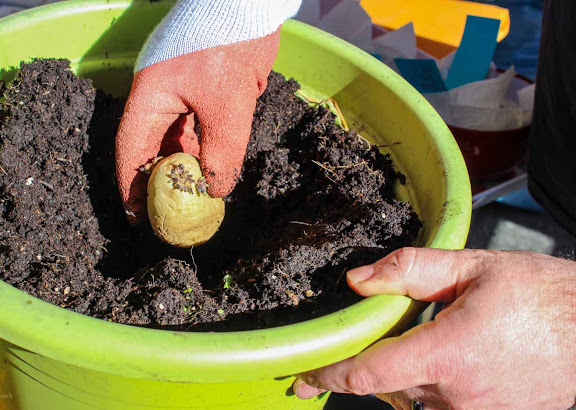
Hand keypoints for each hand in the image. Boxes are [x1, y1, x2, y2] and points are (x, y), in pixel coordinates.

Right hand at [116, 30, 279, 222]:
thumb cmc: (228, 47)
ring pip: (178, 141)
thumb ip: (221, 152)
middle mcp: (162, 99)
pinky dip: (204, 153)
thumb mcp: (226, 105)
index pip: (131, 147)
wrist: (251, 8)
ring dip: (185, 169)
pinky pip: (200, 131)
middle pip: (152, 148)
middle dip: (159, 182)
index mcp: (150, 97)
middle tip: (168, 215)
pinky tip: (211, 174)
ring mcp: (185, 96)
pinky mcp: (208, 95)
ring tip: (192, 201)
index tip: (136, 214)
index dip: (129, 184)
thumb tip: (216, 190)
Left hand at [293, 248, 575, 409]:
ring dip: (407, 373)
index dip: (330, 375)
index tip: (304, 378)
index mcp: (450, 354)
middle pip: (390, 385)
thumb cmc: (540, 295)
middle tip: (387, 330)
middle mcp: (461, 394)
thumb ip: (410, 270)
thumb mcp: (473, 268)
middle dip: (376, 361)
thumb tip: (358, 280)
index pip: (371, 374)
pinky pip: (443, 407)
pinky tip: (452, 356)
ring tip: (433, 337)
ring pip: (415, 399)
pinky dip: (432, 385)